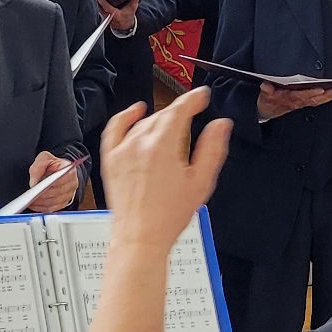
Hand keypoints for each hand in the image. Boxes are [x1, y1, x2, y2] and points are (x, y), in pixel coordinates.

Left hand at [25, 151, 81, 212]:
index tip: (38, 188)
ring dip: (41, 203)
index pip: (61, 180)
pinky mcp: (63, 203)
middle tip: (31, 196)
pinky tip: (34, 205)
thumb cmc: (53, 165)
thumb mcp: (44, 158)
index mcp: (70, 171)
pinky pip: (52, 208)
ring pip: (54, 202)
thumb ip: (38, 167)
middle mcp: (72, 184)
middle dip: (43, 195)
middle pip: (57, 193)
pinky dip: (42, 208)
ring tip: (30, 201)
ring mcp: (69, 195)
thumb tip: (34, 182)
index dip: (49, 185)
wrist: (58, 170)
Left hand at [96, 0, 139, 33]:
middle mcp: (109, 17)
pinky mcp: (103, 17)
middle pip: (100, 8)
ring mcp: (105, 18)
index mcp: (115, 14)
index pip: (107, 7)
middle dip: (98, 2)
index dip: (103, 2)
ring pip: (98, 9)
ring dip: (97, 4)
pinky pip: (99, 11)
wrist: (126, 25)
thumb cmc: (129, 16)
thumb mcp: (133, 6)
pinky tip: (97, 1)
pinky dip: (98, 6)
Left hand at [99, 92, 228, 255]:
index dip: (192, 99)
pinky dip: (125, 117)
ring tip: (173, 124)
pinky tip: (135, 111)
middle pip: (162, 116)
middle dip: (180, 110)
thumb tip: (220, 126)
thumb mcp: (201, 182)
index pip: (179, 110)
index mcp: (162, 146)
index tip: (201, 95)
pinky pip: (115, 129)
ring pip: (143, 123)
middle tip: (193, 111)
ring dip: (159, 119)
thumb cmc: (168, 216)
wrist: (140, 236)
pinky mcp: (111, 160)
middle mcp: (139, 143)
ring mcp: (122, 151)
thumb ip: (212, 149)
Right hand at [257, 82, 331, 119]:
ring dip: (329, 97)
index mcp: (289, 99)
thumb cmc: (268, 101)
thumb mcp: (264, 95)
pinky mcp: (304, 102)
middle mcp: (298, 101)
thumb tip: (266, 86)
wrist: (268, 110)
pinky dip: (327, 98)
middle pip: (314, 99)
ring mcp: (302, 103)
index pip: (301, 96)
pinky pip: (317, 101)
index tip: (320, 90)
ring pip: (318, 101)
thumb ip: (266, 90)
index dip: (311, 93)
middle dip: (326, 96)